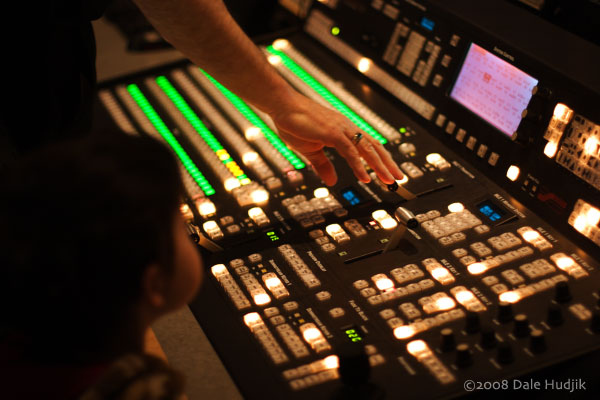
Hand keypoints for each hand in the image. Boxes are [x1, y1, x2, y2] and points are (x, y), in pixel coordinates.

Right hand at [269, 93, 403, 185]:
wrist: (282, 106)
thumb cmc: (295, 123)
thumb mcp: (311, 151)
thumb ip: (324, 166)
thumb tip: (333, 181)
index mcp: (344, 131)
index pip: (368, 146)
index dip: (381, 159)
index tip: (389, 172)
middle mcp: (347, 128)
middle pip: (374, 147)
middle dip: (388, 164)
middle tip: (398, 179)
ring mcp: (341, 129)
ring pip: (367, 149)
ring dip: (380, 166)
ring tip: (389, 181)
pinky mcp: (332, 132)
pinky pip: (350, 151)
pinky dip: (359, 165)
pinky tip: (366, 177)